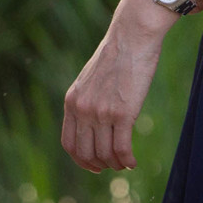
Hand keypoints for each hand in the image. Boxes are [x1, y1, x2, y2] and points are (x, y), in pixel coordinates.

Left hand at [62, 0, 172, 171]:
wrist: (132, 36)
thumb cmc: (117, 55)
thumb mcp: (91, 79)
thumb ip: (88, 100)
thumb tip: (94, 124)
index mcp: (72, 101)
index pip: (68, 143)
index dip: (80, 161)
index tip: (94, 166)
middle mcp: (82, 109)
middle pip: (85, 153)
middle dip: (99, 165)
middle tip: (113, 166)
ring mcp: (100, 112)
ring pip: (105, 154)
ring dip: (116, 165)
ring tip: (126, 163)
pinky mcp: (122, 113)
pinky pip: (122, 149)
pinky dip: (128, 161)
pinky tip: (134, 162)